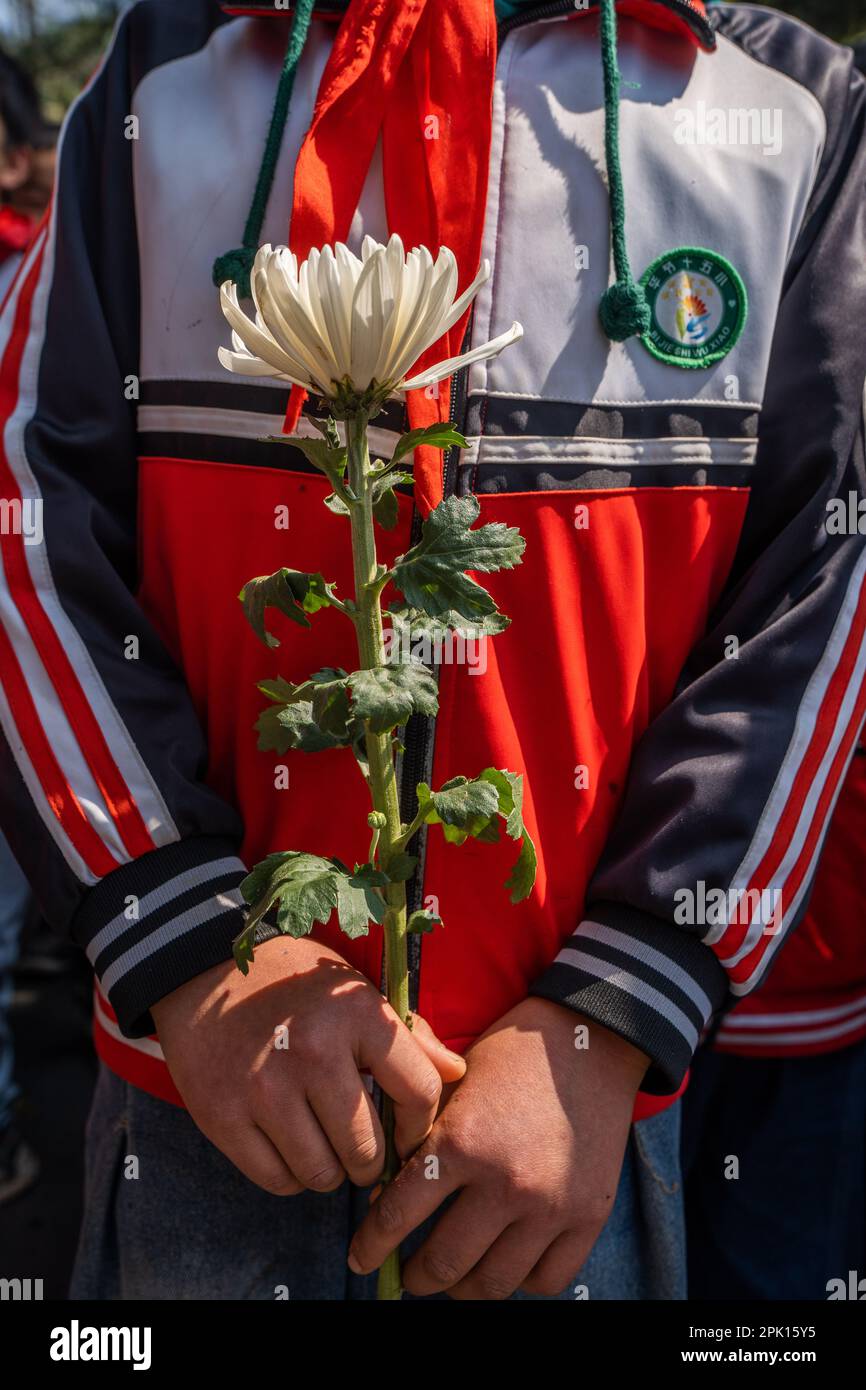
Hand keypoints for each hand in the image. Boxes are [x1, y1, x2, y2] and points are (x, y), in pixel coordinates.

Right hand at [151, 935, 465, 1195]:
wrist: (205, 969)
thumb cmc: (296, 985)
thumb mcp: (356, 993)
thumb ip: (408, 1037)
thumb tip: (456, 1074)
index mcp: (358, 1015)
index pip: (418, 1094)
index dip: (419, 1125)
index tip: (407, 1133)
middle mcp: (313, 1053)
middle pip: (367, 1150)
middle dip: (371, 1160)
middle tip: (362, 1149)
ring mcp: (264, 1088)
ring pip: (322, 1174)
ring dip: (331, 1170)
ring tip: (325, 1145)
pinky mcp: (223, 1116)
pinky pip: (277, 1180)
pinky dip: (290, 1174)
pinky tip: (290, 1145)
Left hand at [348, 997, 648, 1298]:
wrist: (588, 1040)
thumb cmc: (510, 1058)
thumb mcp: (452, 1085)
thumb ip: (418, 1141)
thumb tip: (383, 1203)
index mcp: (461, 1142)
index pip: (396, 1217)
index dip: (371, 1246)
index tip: (360, 1259)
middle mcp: (505, 1182)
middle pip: (442, 1265)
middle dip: (415, 1277)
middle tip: (407, 1275)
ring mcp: (550, 1206)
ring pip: (492, 1283)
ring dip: (463, 1288)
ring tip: (453, 1276)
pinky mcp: (589, 1217)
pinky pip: (546, 1280)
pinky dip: (520, 1280)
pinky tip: (505, 1261)